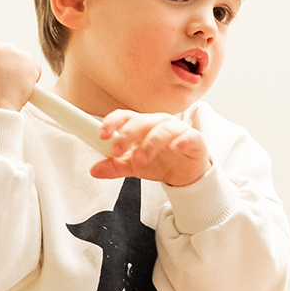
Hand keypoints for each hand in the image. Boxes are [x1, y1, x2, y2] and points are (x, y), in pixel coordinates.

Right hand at [0, 32, 40, 110]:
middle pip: (4, 50)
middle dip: (4, 64)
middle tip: (0, 82)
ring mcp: (12, 51)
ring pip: (19, 59)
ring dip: (17, 71)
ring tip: (8, 88)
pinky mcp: (28, 60)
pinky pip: (33, 67)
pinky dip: (31, 77)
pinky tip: (20, 88)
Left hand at [89, 110, 209, 186]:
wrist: (186, 174)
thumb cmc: (160, 162)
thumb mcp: (134, 166)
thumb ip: (116, 166)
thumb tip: (94, 170)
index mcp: (142, 125)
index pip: (125, 117)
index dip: (112, 123)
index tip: (102, 135)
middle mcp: (158, 123)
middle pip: (141, 121)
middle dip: (127, 135)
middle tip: (117, 152)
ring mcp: (177, 130)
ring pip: (163, 129)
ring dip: (150, 143)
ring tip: (141, 159)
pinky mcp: (194, 140)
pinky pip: (188, 136)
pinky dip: (181, 141)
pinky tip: (174, 149)